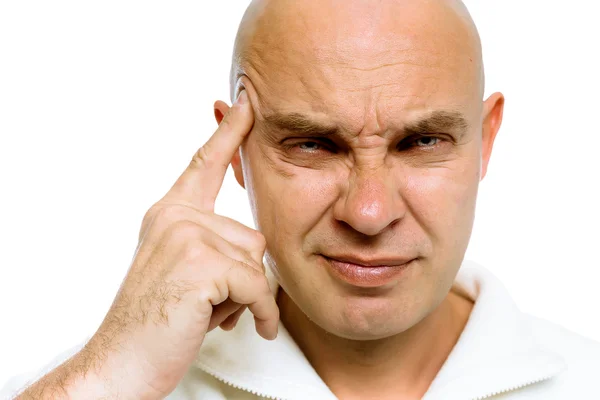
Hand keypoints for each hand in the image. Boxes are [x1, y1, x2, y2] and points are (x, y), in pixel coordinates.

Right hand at [87, 89, 278, 398]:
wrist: (121, 362)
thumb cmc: (156, 322)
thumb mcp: (183, 271)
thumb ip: (213, 245)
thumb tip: (255, 246)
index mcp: (170, 215)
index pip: (204, 164)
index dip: (228, 133)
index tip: (243, 103)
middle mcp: (176, 218)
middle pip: (252, 238)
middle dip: (242, 278)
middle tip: (205, 302)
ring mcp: (187, 237)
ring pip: (256, 264)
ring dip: (244, 298)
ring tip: (206, 312)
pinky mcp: (201, 264)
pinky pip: (257, 287)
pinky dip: (259, 314)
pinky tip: (239, 326)